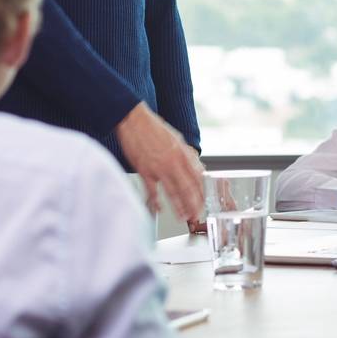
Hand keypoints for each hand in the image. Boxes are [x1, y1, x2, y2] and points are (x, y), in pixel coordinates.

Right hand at [116, 102, 203, 222]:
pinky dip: (156, 202)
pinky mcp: (144, 170)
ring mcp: (158, 167)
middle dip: (193, 204)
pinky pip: (152, 191)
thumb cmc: (153, 127)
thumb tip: (197, 167)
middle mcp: (173, 161)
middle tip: (195, 215)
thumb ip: (187, 155)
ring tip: (183, 217)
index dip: (202, 192)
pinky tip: (159, 209)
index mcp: (182, 153)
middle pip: (187, 188)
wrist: (133, 119)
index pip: (198, 177)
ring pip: (172, 192)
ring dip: (178, 207)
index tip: (203, 201)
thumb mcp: (177, 138)